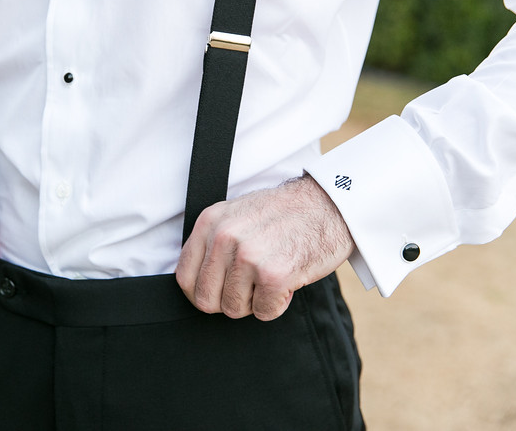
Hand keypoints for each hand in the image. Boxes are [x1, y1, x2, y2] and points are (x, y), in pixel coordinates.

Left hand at [175, 175, 354, 320]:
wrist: (331, 204)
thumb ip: (214, 242)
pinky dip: (276, 305)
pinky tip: (287, 282)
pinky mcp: (273, 275)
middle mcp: (224, 238)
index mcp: (210, 222)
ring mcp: (247, 256)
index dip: (201, 293)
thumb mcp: (237, 215)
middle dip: (228, 301)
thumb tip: (198, 279)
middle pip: (206, 299)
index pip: (185, 277)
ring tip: (271, 278)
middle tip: (250, 288)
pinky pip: (263, 312)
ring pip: (234, 309)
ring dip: (254, 302)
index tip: (218, 293)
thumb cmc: (286, 213)